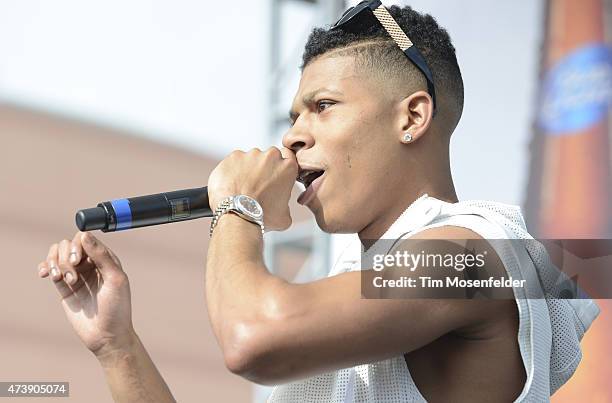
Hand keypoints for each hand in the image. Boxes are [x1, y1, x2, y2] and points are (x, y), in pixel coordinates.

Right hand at [37, 231, 135, 358]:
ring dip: (56, 263)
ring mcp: (77, 275)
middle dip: (66, 256)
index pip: (86, 239)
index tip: (77, 260)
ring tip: (62, 279)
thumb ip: (102, 256)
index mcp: (106, 259)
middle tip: (73, 276)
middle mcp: (91, 264)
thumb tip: (85, 235)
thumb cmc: (117, 308)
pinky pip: (51, 269)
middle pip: (68, 245)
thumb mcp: (115, 279)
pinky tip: (46, 275)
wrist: (107, 335)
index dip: (77, 245)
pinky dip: (45, 267)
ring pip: (58, 255)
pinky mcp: (65, 287)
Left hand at [207, 147, 297, 230]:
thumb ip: (285, 204)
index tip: (274, 174)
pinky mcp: (233, 157)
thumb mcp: (284, 216)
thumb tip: (281, 207)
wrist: (237, 214)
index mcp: (287, 167)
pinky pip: (234, 161)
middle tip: (258, 185)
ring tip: (242, 187)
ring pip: (250, 158)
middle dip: (264, 168)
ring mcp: (251, 155)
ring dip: (247, 169)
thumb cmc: (261, 214)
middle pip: (269, 157)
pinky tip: (232, 184)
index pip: (288, 157)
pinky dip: (232, 170)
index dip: (279, 167)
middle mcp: (271, 156)